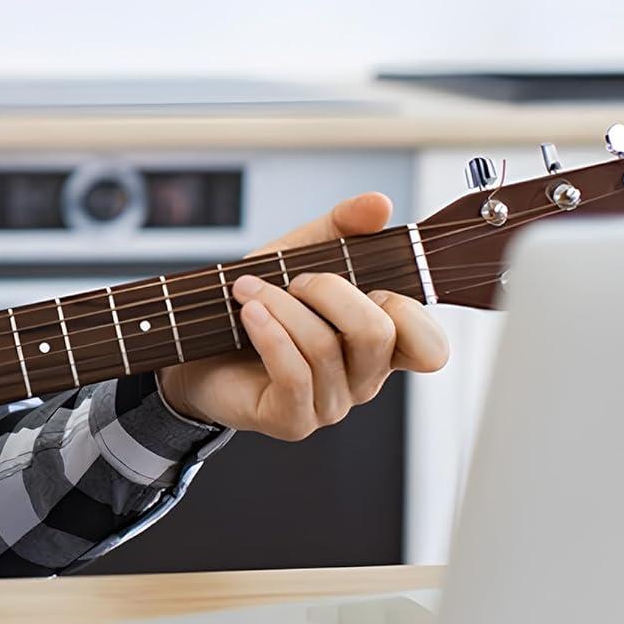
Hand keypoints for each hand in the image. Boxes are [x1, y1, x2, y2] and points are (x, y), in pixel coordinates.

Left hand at [156, 191, 449, 437]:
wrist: (194, 352)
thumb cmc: (256, 307)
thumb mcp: (298, 255)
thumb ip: (341, 227)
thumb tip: (380, 203)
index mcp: (378, 345)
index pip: (430, 347)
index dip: (408, 311)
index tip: (366, 282)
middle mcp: (362, 379)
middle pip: (377, 335)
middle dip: (331, 291)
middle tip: (295, 278)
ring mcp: (329, 404)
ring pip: (327, 349)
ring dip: (282, 305)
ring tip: (247, 288)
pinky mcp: (291, 420)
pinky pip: (294, 375)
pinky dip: (271, 334)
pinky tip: (249, 313)